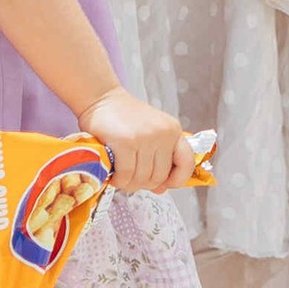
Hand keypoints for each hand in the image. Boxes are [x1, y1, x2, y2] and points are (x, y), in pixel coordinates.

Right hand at [82, 86, 204, 192]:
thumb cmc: (124, 119)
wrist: (101, 98)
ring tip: (120, 175)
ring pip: (141, 178)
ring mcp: (145, 137)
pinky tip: (113, 174)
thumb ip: (158, 160)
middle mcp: (163, 133)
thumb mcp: (149, 134)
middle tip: (131, 178)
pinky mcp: (125, 142)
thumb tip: (161, 189)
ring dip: (129, 183)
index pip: (187, 163)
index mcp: (173, 130)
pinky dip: (118, 180)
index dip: (177, 179)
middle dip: (143, 184)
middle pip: (159, 176)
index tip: (163, 184)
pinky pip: (125, 175)